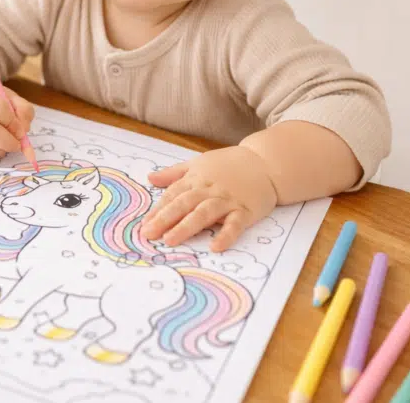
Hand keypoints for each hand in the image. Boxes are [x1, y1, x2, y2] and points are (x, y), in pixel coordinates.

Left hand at [141, 146, 277, 251]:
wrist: (265, 162)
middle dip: (165, 219)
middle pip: (184, 204)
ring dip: (186, 227)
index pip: (173, 195)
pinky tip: (215, 246)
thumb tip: (150, 179)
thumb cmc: (229, 164)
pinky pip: (235, 224)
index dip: (158, 210)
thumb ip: (174, 173)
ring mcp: (227, 200)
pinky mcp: (245, 210)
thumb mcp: (198, 163)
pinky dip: (226, 235)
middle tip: (148, 234)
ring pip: (204, 214)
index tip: (144, 224)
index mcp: (196, 179)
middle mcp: (209, 189)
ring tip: (170, 240)